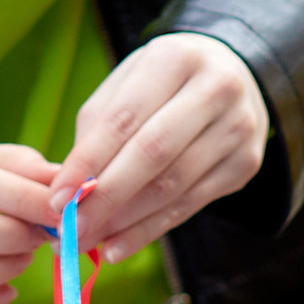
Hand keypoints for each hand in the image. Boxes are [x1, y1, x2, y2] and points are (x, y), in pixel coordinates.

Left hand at [57, 33, 269, 263]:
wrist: (233, 75)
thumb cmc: (162, 83)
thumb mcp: (127, 83)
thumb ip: (97, 129)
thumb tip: (69, 190)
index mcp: (176, 57)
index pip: (124, 119)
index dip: (87, 162)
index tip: (57, 198)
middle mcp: (215, 88)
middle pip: (152, 153)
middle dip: (105, 198)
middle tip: (70, 229)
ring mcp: (238, 127)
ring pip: (173, 185)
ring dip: (125, 221)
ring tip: (89, 241)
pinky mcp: (246, 162)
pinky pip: (191, 204)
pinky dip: (150, 229)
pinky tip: (119, 245)